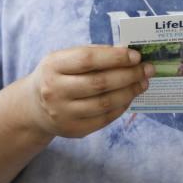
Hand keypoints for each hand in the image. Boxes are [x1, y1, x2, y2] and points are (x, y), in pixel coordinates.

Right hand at [26, 45, 154, 138]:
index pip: (88, 59)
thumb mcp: (65, 58)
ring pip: (105, 103)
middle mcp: (55, 90)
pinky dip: (121, 107)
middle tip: (148, 70)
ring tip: (143, 83)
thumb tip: (127, 53)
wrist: (35, 106)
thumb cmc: (58, 75)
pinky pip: (104, 119)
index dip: (115, 57)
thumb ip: (94, 54)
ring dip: (129, 92)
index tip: (136, 56)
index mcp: (53, 66)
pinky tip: (129, 97)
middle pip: (99, 83)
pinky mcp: (73, 130)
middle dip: (128, 75)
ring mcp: (63, 113)